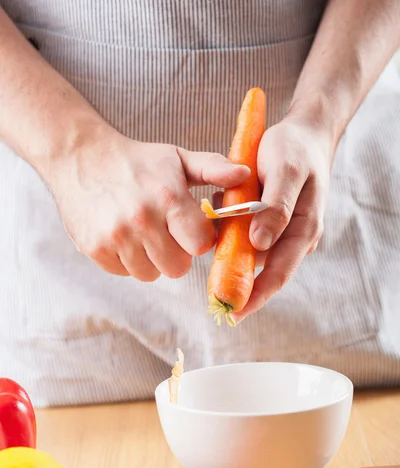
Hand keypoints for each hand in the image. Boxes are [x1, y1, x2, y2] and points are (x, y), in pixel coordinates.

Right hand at [48, 126, 249, 280]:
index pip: (200, 244)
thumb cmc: (137, 162)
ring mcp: (115, 236)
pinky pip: (124, 272)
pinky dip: (126, 260)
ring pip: (150, 274)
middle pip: (177, 268)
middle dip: (177, 254)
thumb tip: (245, 175)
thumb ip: (213, 169)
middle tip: (166, 233)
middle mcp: (141, 219)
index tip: (190, 228)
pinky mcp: (94, 248)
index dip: (199, 239)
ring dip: (151, 259)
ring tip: (142, 233)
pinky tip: (122, 236)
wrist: (80, 157)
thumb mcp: (177, 158)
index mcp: (168, 197)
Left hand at [234, 114, 333, 321]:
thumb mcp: (286, 170)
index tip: (235, 312)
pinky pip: (246, 239)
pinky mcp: (268, 224)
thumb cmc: (295, 149)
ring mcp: (281, 232)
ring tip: (215, 254)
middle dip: (241, 286)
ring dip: (233, 258)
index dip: (257, 295)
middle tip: (214, 301)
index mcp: (304, 230)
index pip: (280, 273)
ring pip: (252, 256)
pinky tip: (220, 226)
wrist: (302, 133)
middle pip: (265, 272)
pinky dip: (231, 238)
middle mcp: (293, 238)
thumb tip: (259, 244)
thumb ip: (276, 207)